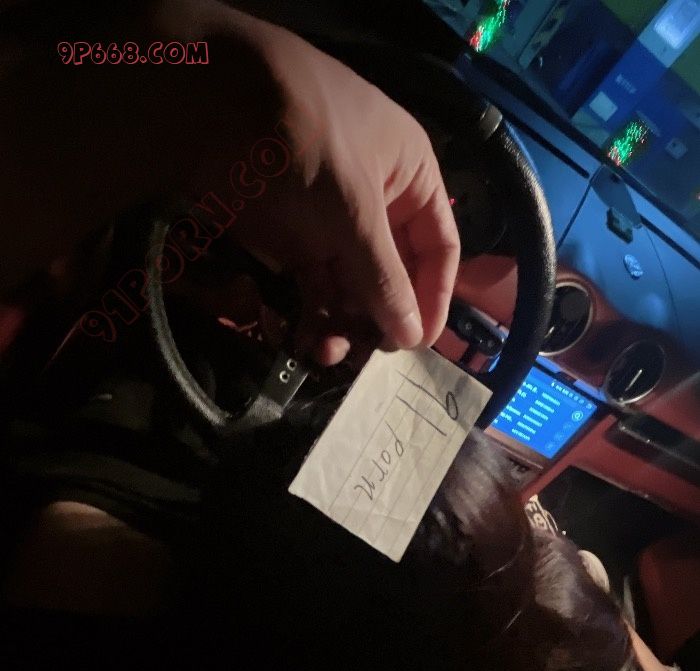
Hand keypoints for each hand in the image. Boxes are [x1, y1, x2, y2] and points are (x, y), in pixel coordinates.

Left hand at [192, 10, 460, 364]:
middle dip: (378, 318)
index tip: (419, 345)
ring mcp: (329, 220)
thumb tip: (412, 338)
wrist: (208, 106)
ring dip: (340, 323)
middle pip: (391, 274)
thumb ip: (384, 279)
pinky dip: (308, 313)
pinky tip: (298, 339)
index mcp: (410, 177)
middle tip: (362, 357)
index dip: (434, 298)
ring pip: (348, 286)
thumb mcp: (355, 214)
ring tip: (322, 353)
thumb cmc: (304, 144)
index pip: (438, 248)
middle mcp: (375, 201)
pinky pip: (309, 284)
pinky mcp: (288, 237)